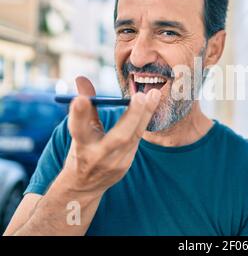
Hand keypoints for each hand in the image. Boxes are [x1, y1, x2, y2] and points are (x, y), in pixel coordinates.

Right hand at [61, 76, 160, 194]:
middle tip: (141, 95)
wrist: (84, 186)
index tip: (80, 99)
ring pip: (133, 138)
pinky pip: (137, 139)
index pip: (79, 130)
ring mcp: (115, 163)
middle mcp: (98, 157)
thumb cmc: (81, 150)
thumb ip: (84, 106)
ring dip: (145, 115)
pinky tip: (152, 105)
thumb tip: (81, 77)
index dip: (79, 115)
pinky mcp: (126, 165)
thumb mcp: (78, 131)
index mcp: (80, 146)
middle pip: (118, 137)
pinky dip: (144, 121)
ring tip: (154, 94)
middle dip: (131, 116)